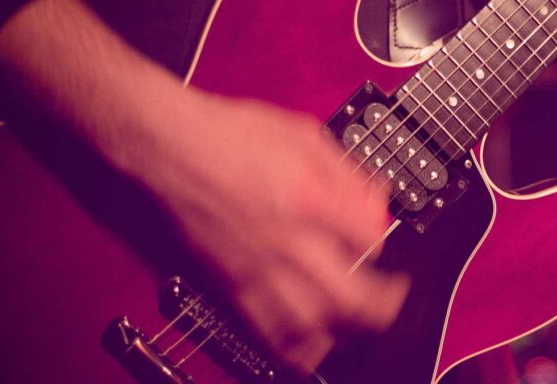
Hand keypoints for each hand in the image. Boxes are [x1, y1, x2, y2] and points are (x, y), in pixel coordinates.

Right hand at [140, 91, 409, 372]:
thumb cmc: (225, 134)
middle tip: (391, 297)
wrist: (165, 145)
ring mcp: (256, 269)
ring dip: (342, 330)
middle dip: (381, 304)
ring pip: (312, 326)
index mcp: (310, 198)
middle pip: (351, 298)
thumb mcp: (302, 133)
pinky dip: (293, 346)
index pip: (369, 241)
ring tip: (355, 323)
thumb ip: (346, 172)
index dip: (381, 241)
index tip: (376, 236)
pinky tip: (307, 344)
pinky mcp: (228, 284)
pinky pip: (266, 332)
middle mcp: (286, 242)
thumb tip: (376, 201)